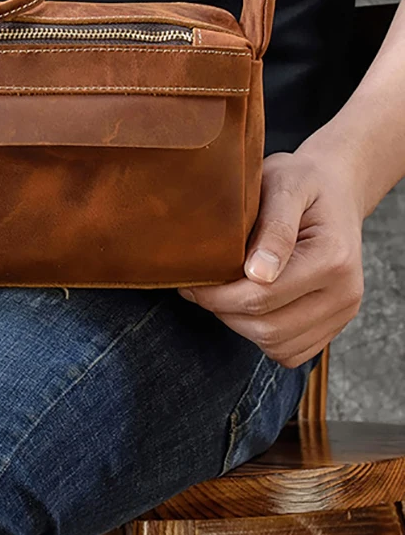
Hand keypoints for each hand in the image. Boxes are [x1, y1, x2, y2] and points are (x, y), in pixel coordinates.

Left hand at [178, 147, 365, 367]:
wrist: (336, 189)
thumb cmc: (302, 182)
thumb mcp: (284, 186)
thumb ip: (274, 228)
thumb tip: (258, 273)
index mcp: (332, 258)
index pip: (260, 297)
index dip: (215, 295)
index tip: (190, 280)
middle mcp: (344, 293)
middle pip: (266, 328)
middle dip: (223, 311)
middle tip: (199, 287)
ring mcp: (342, 313)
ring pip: (276, 345)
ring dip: (239, 325)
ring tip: (222, 294)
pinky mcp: (334, 324)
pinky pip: (290, 352)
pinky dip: (262, 336)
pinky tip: (248, 306)